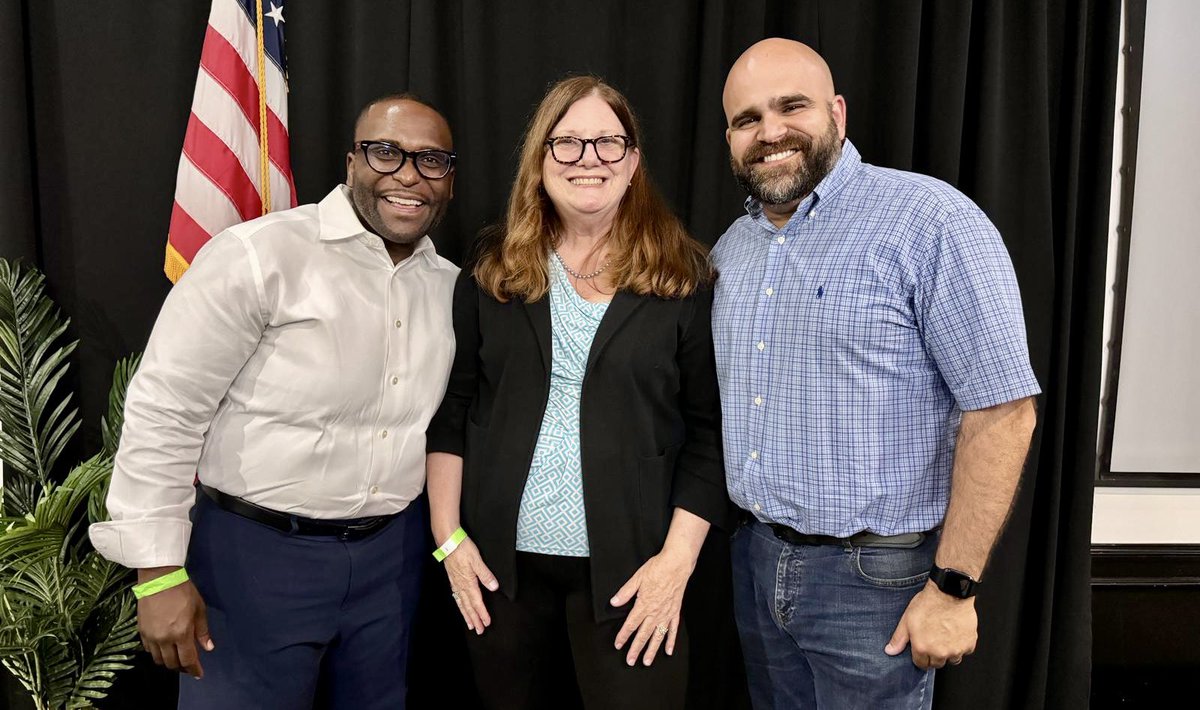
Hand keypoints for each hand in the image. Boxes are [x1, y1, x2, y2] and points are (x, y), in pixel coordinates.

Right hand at [137, 567, 213, 677]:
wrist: (159, 579)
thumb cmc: (183, 592)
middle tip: (189, 664)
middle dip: (182, 667)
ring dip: (169, 661)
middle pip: (172, 663)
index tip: (199, 674)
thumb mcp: (199, 609)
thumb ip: (203, 631)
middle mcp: (164, 639)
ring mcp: (151, 637)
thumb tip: (208, 648)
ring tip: (177, 657)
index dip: (194, 670)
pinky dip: (157, 653)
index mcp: (181, 634)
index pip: (188, 660)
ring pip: (159, 660)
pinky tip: (164, 648)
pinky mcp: (141, 632)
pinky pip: (149, 650)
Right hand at [442, 538, 497, 634]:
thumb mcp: (477, 560)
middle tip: (479, 630)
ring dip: (466, 615)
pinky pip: (456, 597)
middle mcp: (461, 586)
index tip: (487, 623)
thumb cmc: (463, 549)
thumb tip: (493, 587)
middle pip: (468, 606)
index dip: (482, 614)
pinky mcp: (452, 579)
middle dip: (474, 619)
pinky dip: (459, 605)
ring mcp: (455, 583)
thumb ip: (485, 574)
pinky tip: (461, 607)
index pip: (477, 602)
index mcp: (468, 582)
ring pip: (461, 603)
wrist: (448, 542)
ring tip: (470, 625)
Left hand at [611, 549, 694, 665]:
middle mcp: (655, 612)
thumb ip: (625, 592)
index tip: (618, 644)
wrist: (677, 564)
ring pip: (658, 636)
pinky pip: (673, 629)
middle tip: (630, 661)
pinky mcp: (675, 611)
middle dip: (636, 649)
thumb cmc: (657, 568)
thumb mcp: (637, 578)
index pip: (631, 624)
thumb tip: (614, 602)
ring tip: (647, 661)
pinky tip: (668, 650)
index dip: (623, 635)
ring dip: (652, 650)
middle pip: (644, 635)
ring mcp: (666, 613)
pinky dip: (671, 641)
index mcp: (644, 604)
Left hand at [885, 581, 977, 668]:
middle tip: (934, 640)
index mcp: (923, 648)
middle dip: (934, 655)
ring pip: (952, 659)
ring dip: (949, 652)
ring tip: (945, 636)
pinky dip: (961, 645)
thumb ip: (899, 638)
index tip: (923, 648)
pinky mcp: (969, 644)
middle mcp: (940, 652)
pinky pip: (965, 651)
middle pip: (937, 663)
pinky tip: (956, 633)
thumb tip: (890, 651)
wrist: (950, 592)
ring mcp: (956, 649)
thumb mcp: (907, 619)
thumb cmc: (929, 604)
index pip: (921, 664)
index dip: (920, 656)